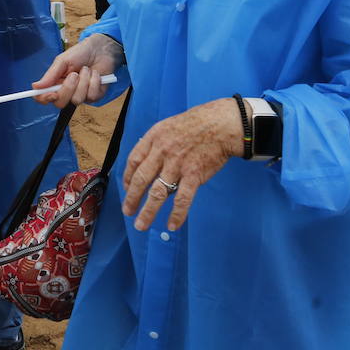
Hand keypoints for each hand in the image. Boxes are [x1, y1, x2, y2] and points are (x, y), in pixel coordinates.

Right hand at [32, 33, 124, 107]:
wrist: (99, 50)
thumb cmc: (80, 53)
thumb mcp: (62, 61)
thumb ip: (50, 75)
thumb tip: (35, 86)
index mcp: (55, 83)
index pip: (44, 98)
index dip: (45, 99)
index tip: (52, 93)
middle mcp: (67, 92)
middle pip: (60, 103)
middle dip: (68, 88)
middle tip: (74, 74)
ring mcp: (81, 95)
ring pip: (77, 100)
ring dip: (83, 82)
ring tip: (86, 70)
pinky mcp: (94, 95)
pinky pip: (92, 96)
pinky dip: (94, 82)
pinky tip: (95, 74)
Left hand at [121, 97, 244, 232]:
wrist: (222, 124)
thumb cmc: (196, 124)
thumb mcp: (168, 126)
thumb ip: (156, 144)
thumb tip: (148, 165)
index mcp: (154, 138)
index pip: (134, 161)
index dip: (128, 177)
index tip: (127, 189)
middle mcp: (162, 151)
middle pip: (141, 179)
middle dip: (132, 198)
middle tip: (127, 212)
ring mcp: (177, 165)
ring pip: (157, 193)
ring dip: (148, 211)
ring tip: (141, 225)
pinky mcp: (193, 175)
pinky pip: (182, 199)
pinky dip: (177, 214)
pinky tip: (172, 225)